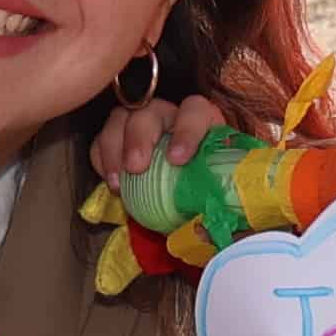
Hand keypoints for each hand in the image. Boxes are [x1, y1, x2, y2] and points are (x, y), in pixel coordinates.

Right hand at [91, 87, 231, 191]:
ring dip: (114, 148)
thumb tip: (233, 225)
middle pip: (149, 111)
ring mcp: (140, 124)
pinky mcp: (118, 140)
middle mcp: (169, 116)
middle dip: (140, 138)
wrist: (188, 202)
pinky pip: (101, 140)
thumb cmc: (209, 191)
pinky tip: (109, 180)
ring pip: (120, 119)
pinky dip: (101, 158)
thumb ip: (227, 202)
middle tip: (137, 167)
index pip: (194, 111)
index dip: (186, 131)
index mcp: (203, 122)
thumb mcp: (223, 194)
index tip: (178, 159)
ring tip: (118, 181)